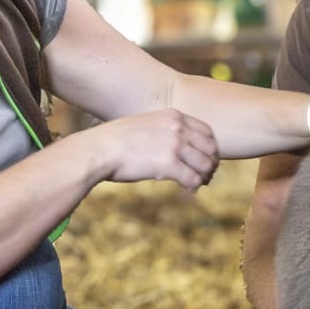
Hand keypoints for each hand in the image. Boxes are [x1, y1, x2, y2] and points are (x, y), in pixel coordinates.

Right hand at [79, 108, 219, 190]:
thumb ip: (164, 131)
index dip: (210, 148)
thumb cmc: (115, 141)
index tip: (204, 160)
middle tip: (205, 176)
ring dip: (203, 178)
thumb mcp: (145, 125)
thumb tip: (175, 147)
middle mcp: (177, 128)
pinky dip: (193, 188)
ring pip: (205, 166)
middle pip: (210, 149)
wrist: (98, 150)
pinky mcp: (169, 164)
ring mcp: (174, 145)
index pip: (208, 131)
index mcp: (173, 115)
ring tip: (195, 185)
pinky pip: (193, 179)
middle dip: (210, 164)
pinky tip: (186, 192)